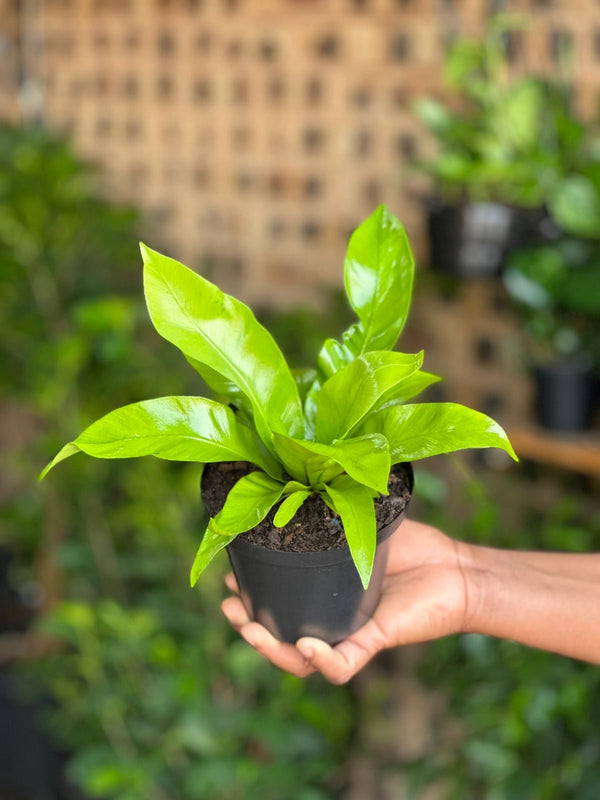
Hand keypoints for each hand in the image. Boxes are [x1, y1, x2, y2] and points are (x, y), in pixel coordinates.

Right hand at [221, 519, 472, 682]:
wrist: (457, 570)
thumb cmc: (415, 547)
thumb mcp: (362, 524)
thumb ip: (332, 515)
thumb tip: (295, 485)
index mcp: (325, 594)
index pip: (280, 603)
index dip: (252, 596)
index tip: (230, 578)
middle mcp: (332, 619)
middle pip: (280, 636)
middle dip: (248, 626)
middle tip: (230, 607)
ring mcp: (351, 634)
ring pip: (301, 661)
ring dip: (270, 650)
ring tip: (250, 629)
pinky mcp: (374, 643)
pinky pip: (341, 666)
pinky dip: (320, 661)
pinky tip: (304, 646)